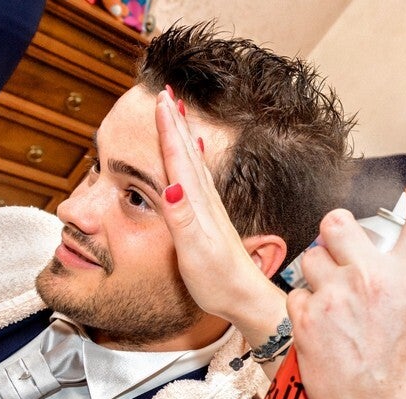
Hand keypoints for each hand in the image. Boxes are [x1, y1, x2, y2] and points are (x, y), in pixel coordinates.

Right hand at [153, 89, 288, 364]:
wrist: (244, 298)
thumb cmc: (218, 281)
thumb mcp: (195, 253)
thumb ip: (183, 219)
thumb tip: (172, 186)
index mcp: (197, 206)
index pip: (179, 160)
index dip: (169, 130)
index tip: (161, 99)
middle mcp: (205, 202)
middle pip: (187, 154)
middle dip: (174, 123)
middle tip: (165, 92)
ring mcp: (209, 210)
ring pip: (193, 163)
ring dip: (183, 136)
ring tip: (177, 113)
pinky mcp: (210, 220)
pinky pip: (199, 180)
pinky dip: (193, 162)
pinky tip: (196, 156)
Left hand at [288, 183, 405, 398]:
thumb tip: (396, 276)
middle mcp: (371, 278)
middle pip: (337, 222)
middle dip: (335, 229)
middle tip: (338, 243)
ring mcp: (334, 295)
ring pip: (310, 257)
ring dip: (318, 271)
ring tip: (329, 297)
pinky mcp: (304, 317)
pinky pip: (296, 293)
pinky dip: (304, 305)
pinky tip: (317, 325)